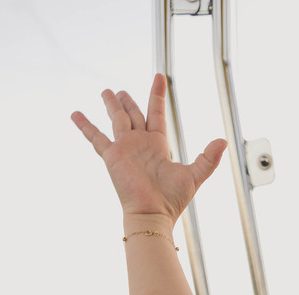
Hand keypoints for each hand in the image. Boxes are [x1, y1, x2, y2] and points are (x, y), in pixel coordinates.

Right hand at [71, 74, 226, 225]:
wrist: (153, 214)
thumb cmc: (172, 200)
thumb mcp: (195, 175)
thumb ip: (208, 158)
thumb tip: (223, 141)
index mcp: (158, 145)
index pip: (156, 113)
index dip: (157, 95)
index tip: (159, 77)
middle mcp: (140, 144)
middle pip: (133, 115)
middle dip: (128, 102)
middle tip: (121, 91)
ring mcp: (125, 149)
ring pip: (116, 119)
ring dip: (111, 105)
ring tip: (106, 92)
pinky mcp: (112, 156)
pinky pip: (96, 138)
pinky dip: (85, 126)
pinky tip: (75, 114)